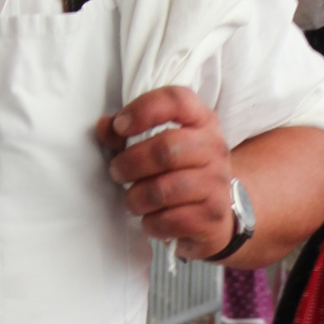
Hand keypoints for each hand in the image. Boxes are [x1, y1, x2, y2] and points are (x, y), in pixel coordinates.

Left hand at [97, 83, 234, 256]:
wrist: (219, 214)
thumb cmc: (181, 172)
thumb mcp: (161, 144)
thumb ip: (127, 134)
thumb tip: (104, 127)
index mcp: (202, 121)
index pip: (177, 101)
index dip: (144, 109)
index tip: (120, 127)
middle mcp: (214, 148)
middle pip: (166, 149)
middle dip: (130, 163)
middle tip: (117, 171)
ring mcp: (217, 183)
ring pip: (163, 190)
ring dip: (136, 197)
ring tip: (132, 199)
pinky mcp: (212, 216)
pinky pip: (168, 220)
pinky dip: (150, 222)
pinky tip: (151, 219)